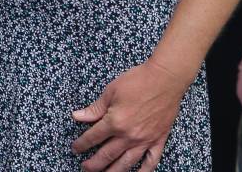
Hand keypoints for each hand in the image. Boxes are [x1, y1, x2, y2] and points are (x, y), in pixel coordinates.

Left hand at [71, 59, 191, 171]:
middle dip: (94, 164)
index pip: (93, 137)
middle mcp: (128, 135)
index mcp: (114, 122)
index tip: (76, 149)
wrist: (165, 79)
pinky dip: (144, 171)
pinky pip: (151, 161)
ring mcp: (144, 140)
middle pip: (107, 155)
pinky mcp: (158, 140)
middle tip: (85, 168)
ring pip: (126, 163)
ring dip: (114, 171)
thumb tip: (77, 116)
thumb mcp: (111, 91)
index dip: (82, 144)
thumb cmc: (138, 81)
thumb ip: (95, 108)